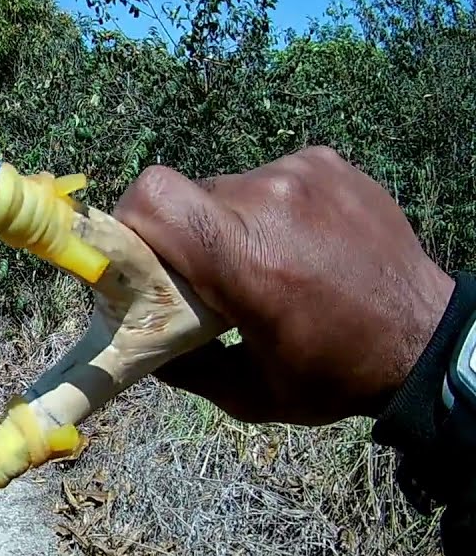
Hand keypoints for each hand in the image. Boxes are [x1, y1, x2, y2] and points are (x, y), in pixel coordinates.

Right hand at [112, 146, 453, 424]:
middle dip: (180, 234)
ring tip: (262, 260)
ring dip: (226, 221)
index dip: (129, 223)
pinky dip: (267, 206)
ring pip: (224, 186)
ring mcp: (301, 174)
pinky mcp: (326, 162)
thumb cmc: (334, 374)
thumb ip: (181, 367)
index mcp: (244, 260)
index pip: (151, 199)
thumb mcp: (248, 393)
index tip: (139, 261)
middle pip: (182, 195)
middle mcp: (270, 203)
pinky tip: (296, 240)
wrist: (427, 341)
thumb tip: (133, 345)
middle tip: (203, 274)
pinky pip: (267, 175)